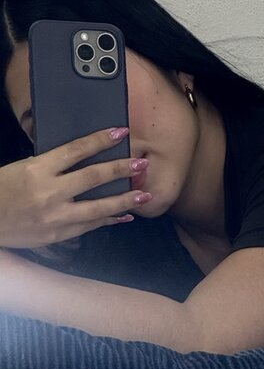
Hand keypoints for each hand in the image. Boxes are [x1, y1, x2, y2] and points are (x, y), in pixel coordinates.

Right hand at [0, 128, 148, 249]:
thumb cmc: (3, 188)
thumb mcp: (24, 167)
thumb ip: (53, 163)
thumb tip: (86, 155)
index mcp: (39, 169)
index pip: (77, 150)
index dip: (101, 140)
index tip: (122, 132)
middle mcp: (49, 193)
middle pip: (93, 178)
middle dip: (121, 170)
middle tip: (141, 163)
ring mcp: (54, 217)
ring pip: (97, 208)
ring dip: (124, 201)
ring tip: (145, 195)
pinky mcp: (56, 236)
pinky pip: (88, 227)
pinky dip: (108, 220)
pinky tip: (124, 216)